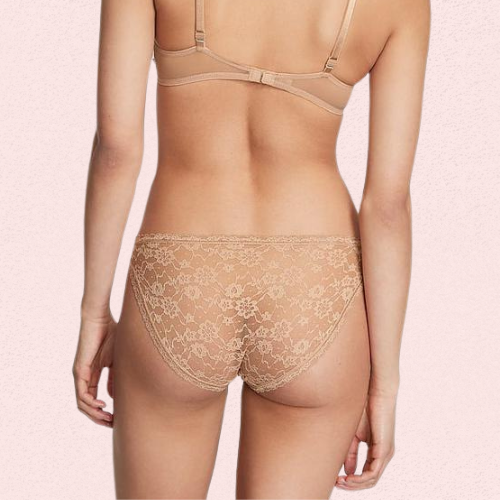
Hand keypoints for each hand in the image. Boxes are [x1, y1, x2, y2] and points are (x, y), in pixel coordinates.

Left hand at [72, 310, 116, 427]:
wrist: (100, 319)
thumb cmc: (111, 335)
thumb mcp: (116, 362)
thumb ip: (114, 379)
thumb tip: (115, 398)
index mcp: (92, 374)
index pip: (94, 399)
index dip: (104, 411)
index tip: (118, 418)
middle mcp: (83, 377)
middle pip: (87, 405)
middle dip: (99, 418)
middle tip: (113, 424)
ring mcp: (80, 374)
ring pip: (82, 404)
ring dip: (95, 415)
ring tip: (109, 419)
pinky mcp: (79, 370)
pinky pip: (82, 394)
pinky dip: (91, 403)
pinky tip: (103, 405)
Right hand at [336, 392, 395, 489]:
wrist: (376, 392)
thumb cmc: (365, 408)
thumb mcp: (354, 434)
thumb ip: (351, 452)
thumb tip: (346, 471)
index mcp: (376, 451)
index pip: (365, 473)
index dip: (351, 479)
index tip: (335, 479)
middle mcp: (383, 455)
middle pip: (369, 480)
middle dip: (351, 485)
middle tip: (336, 483)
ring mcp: (385, 453)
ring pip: (371, 479)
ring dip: (354, 484)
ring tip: (339, 481)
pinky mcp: (384, 449)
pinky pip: (373, 472)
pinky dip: (360, 478)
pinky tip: (348, 477)